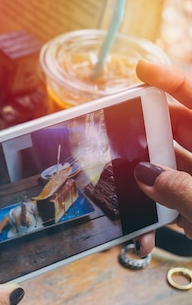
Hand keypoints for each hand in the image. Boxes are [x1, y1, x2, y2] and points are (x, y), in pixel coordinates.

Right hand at [134, 61, 191, 239]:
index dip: (173, 80)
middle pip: (184, 132)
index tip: (142, 71)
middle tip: (119, 138)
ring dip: (151, 185)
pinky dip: (164, 218)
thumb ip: (178, 189)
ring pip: (178, 172)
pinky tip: (149, 233)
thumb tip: (144, 173)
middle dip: (149, 137)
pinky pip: (181, 206)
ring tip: (125, 191)